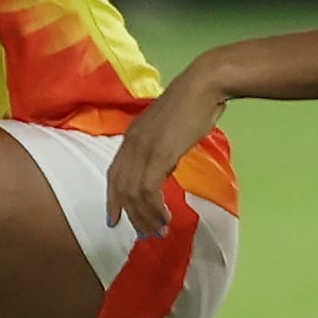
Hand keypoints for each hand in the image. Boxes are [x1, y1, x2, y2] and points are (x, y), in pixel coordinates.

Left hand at [107, 62, 223, 240]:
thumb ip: (162, 146)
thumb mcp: (170, 128)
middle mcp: (131, 144)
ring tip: (158, 230)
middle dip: (130, 214)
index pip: (114, 174)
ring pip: (134, 193)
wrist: (205, 84)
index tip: (114, 219)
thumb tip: (165, 165)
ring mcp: (144, 149)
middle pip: (121, 188)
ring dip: (145, 216)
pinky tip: (166, 217)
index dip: (112, 199)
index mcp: (132, 136)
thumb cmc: (195, 102)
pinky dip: (155, 208)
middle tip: (144, 233)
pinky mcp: (159, 154)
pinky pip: (149, 190)